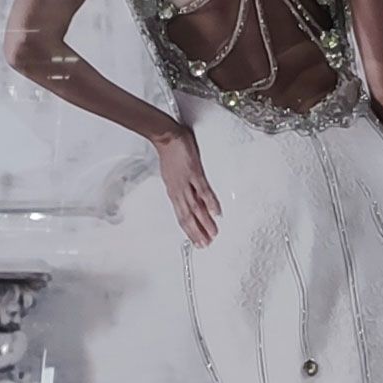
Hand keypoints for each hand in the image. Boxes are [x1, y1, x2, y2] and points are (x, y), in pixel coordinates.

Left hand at [153, 124, 221, 246]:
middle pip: (188, 217)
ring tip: (213, 234)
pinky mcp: (194, 172)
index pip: (182, 217)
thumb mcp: (171, 176)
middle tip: (206, 244)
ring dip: (204, 223)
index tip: (197, 242)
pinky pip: (203, 191)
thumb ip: (179, 188)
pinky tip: (216, 212)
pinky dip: (210, 203)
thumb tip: (185, 198)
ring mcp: (186, 183)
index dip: (189, 231)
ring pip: (195, 208)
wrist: (166, 138)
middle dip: (197, 233)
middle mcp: (179, 191)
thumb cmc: (170, 154)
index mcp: (174, 192)